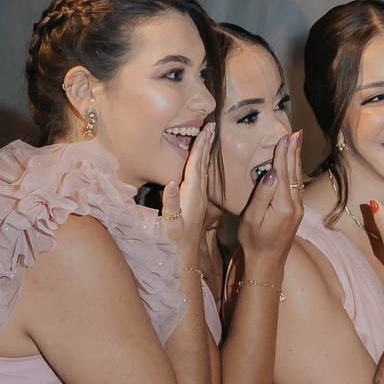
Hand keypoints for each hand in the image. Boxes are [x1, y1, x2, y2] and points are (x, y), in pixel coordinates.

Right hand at [167, 119, 212, 262]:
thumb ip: (170, 205)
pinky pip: (202, 178)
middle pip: (203, 164)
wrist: (185, 258)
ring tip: (210, 136)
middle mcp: (198, 194)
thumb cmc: (175, 243)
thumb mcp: (171, 225)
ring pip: (204, 170)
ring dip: (206, 153)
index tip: (208, 129)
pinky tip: (204, 162)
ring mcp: (199, 198)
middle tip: (213, 125)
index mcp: (192, 195)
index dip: (201, 146)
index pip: (197, 165)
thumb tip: (170, 184)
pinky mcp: (197, 202)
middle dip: (206, 144)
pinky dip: (203, 166)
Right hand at [234, 130, 304, 274]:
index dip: (283, 154)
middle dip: (294, 151)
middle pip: (293, 173)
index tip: (286, 137)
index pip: (282, 173)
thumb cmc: (254, 240)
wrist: (268, 261)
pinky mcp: (297, 211)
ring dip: (296, 159)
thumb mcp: (251, 218)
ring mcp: (298, 209)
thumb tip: (270, 172)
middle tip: (297, 133)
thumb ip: (261, 194)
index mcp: (282, 206)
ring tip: (297, 142)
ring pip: (297, 179)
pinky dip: (295, 171)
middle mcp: (294, 205)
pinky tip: (294, 163)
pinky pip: (297, 186)